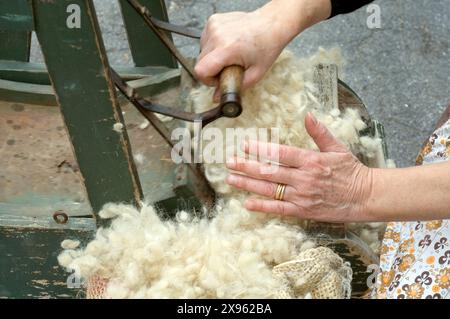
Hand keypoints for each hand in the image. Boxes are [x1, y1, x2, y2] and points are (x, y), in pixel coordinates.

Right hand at [194, 9, 287, 98]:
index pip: (200, 70)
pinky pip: (205, 40)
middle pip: (199, 62)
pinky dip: (213, 46)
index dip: (207, 80)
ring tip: (231, 55)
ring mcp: (214, 25)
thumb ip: (234, 88)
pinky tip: (228, 44)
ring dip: (212, 57)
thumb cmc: (267, 47)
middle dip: (211, 70)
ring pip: (201, 51)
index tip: (219, 79)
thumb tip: (216, 98)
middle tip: (228, 68)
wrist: (272, 24)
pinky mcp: (213, 20)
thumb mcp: (255, 74)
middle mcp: (217, 34)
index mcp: (227, 48)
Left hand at [225, 113, 374, 222]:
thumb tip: (308, 115)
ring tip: (230, 179)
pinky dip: (262, 206)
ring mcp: (302, 196)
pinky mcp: (303, 211)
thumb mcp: (337, 148)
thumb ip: (319, 132)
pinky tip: (247, 203)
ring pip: (269, 189)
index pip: (280, 153)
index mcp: (311, 160)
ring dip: (248, 184)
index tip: (244, 145)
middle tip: (229, 162)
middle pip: (269, 171)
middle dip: (246, 166)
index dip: (260, 149)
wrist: (366, 197)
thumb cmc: (351, 170)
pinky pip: (279, 209)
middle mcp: (303, 178)